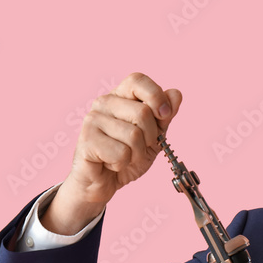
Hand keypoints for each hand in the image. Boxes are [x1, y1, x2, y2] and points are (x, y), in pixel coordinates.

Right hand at [43, 72, 182, 233]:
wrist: (104, 182)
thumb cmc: (126, 157)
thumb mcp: (153, 136)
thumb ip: (164, 116)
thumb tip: (176, 94)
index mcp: (120, 97)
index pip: (137, 80)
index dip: (156, 96)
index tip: (164, 115)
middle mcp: (103, 103)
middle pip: (142, 113)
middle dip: (150, 138)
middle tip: (138, 148)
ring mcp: (92, 120)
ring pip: (134, 136)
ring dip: (136, 154)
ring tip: (124, 157)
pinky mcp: (87, 141)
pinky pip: (121, 153)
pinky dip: (122, 163)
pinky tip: (112, 163)